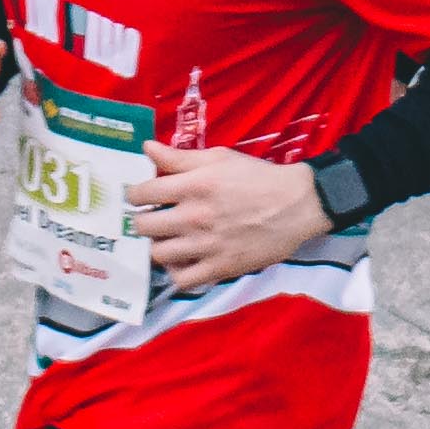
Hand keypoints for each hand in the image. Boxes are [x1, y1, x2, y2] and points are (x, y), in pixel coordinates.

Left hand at [136, 144, 327, 287]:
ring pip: (158, 254)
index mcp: (192, 186)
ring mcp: (206, 246)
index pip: (142, 193)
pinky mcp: (220, 268)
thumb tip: (146, 147)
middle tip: (149, 218)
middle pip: (144, 226)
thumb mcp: (219, 157)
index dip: (133, 194)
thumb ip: (179, 157)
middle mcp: (193, 217)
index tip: (138, 196)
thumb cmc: (256, 177)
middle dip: (141, 221)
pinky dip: (176, 273)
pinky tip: (181, 262)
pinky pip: (182, 280)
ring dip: (156, 246)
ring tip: (165, 240)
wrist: (296, 205)